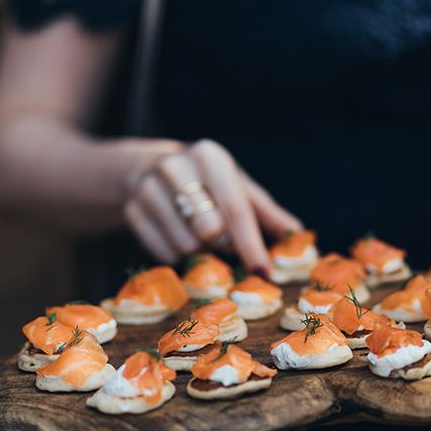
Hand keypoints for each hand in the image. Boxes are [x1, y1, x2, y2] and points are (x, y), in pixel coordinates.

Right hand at [123, 139, 302, 271]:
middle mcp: (176, 167)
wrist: (144, 169)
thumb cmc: (206, 182)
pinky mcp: (131, 212)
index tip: (264, 272)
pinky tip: (175, 234)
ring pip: (186, 247)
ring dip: (199, 251)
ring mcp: (148, 189)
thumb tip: (299, 234)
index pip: (236, 210)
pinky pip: (163, 254)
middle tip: (221, 237)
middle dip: (222, 243)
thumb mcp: (238, 188)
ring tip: (196, 232)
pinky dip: (176, 254)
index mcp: (210, 158)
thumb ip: (267, 213)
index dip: (251, 245)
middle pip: (209, 231)